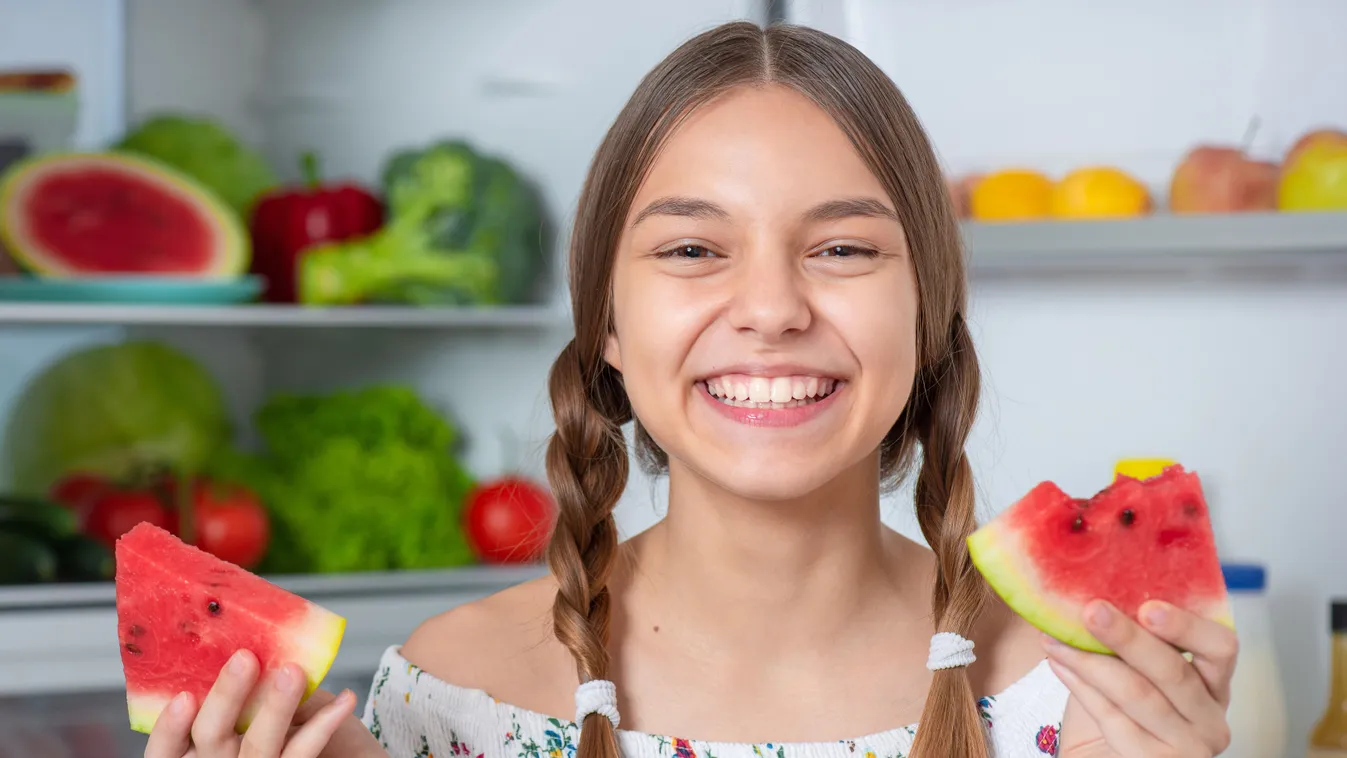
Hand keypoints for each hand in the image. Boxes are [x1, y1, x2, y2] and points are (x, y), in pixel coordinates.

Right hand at [144, 649, 375, 757]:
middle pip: (211, 737)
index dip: (169, 728)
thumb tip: (240, 638)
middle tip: (245, 657)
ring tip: (292, 671)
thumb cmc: (270, 730)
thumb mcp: (236, 716)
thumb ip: (232, 693)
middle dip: (226, 697)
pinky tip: (344, 699)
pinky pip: (304, 752)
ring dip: (277, 706)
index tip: (183, 697)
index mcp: (195, 751)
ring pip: (259, 746)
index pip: (166, 749)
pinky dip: (323, 724)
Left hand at [1045, 600, 1237, 757]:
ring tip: (1056, 637)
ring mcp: (1188, 747)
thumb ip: (1130, 639)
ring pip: (1138, 694)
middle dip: (1128, 638)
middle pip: (1173, 672)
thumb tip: (1092, 587)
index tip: (1148, 605)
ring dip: (1090, 661)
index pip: (1221, 648)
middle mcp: (1211, 719)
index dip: (1188, 626)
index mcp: (1214, 685)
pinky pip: (1114, 719)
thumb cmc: (1121, 712)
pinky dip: (1081, 688)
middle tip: (1092, 610)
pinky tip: (1059, 664)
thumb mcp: (1132, 670)